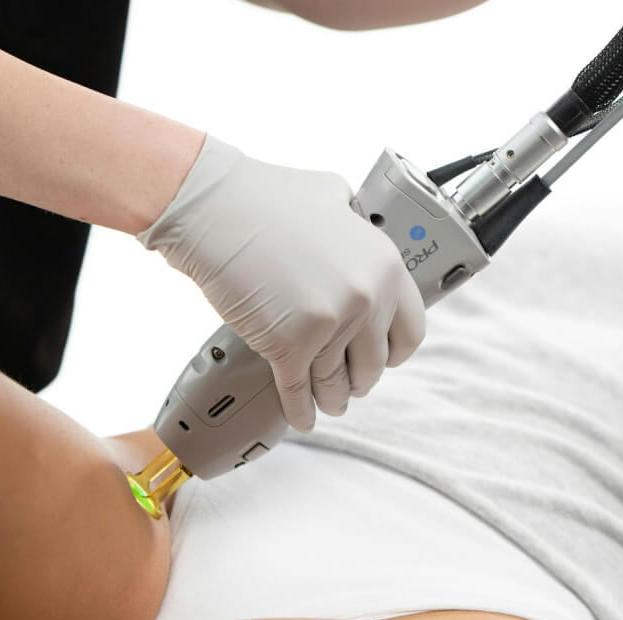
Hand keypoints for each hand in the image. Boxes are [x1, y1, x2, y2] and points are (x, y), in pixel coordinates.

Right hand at [137, 134, 425, 431]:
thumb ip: (355, 230)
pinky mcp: (290, 345)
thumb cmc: (261, 198)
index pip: (410, 330)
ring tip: (328, 402)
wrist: (212, 207)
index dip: (395, 351)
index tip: (385, 359)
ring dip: (332, 398)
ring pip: (335, 382)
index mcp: (384, 265)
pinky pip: (298, 391)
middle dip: (361, 379)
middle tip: (351, 383)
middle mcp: (366, 297)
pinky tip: (301, 418)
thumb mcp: (333, 199)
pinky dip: (299, 410)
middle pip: (373, 363)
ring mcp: (330, 324)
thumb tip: (358, 241)